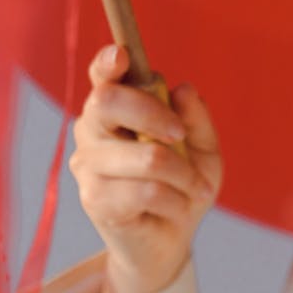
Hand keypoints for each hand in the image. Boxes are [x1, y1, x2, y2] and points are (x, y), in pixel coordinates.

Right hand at [69, 45, 222, 292]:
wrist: (172, 238)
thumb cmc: (184, 184)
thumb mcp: (203, 149)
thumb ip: (195, 119)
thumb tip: (184, 89)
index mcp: (117, 110)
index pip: (103, 78)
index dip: (108, 62)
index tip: (122, 54)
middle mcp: (93, 131)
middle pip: (108, 102)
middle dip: (155, 114)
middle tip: (180, 138)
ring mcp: (89, 166)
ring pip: (144, 155)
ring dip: (183, 175)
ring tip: (194, 188)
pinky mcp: (94, 199)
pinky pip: (146, 191)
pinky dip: (175, 200)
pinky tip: (176, 207)